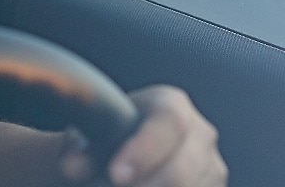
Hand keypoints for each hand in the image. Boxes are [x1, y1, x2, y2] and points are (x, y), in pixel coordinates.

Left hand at [59, 86, 225, 186]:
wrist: (123, 153)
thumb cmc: (107, 140)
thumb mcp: (90, 136)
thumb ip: (79, 148)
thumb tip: (71, 167)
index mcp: (172, 105)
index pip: (169, 122)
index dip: (144, 150)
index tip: (116, 174)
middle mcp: (201, 134)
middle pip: (182, 169)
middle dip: (144, 186)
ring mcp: (212, 168)